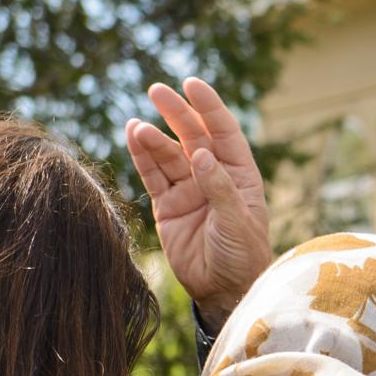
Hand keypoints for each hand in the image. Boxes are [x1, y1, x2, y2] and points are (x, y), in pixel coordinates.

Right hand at [127, 78, 272, 327]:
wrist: (223, 290)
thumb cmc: (243, 256)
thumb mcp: (237, 221)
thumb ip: (219, 188)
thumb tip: (200, 153)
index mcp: (240, 174)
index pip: (223, 132)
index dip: (208, 107)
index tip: (192, 85)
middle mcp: (213, 176)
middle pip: (192, 135)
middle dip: (176, 113)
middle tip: (157, 90)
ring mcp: (188, 189)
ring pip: (168, 155)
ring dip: (153, 138)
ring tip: (138, 126)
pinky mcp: (167, 206)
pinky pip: (152, 176)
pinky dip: (142, 156)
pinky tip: (132, 136)